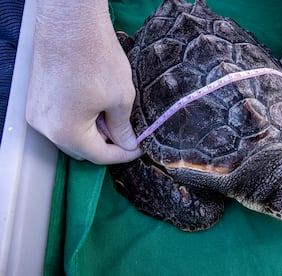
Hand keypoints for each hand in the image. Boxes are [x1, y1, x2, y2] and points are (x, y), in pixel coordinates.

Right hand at [26, 1, 142, 163]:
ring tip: (112, 117)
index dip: (122, 155)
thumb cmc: (97, 59)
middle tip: (127, 134)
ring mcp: (37, 113)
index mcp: (66, 132)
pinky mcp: (36, 100)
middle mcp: (46, 127)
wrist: (71, 24)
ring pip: (70, 136)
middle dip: (106, 145)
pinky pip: (60, 121)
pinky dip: (78, 121)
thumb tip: (127, 144)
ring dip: (92, 133)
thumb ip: (122, 128)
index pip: (99, 156)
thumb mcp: (120, 98)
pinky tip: (95, 107)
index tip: (138, 149)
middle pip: (81, 149)